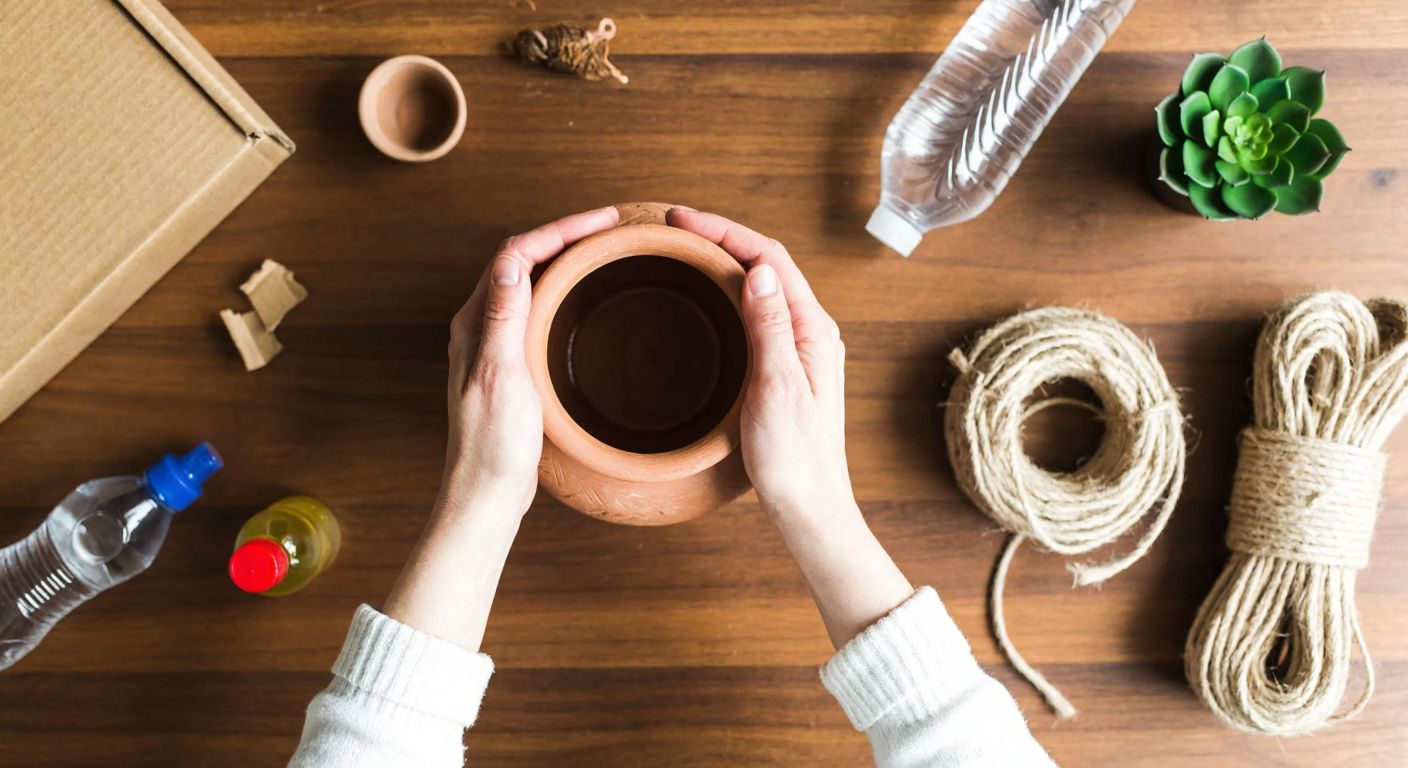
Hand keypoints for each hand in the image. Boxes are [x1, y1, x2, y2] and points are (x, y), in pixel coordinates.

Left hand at [385, 206, 620, 650]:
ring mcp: (494, 344)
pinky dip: (563, 291)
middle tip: (610, 227)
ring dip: (563, 259)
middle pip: (523, 260)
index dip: (561, 229)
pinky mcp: (509, 363)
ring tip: (602, 249)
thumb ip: (504, 317)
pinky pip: (536, 309)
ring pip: (530, 282)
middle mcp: (480, 326)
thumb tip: (510, 260)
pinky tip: (585, 301)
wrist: (485, 493)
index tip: (603, 221)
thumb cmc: (493, 445)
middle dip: (565, 235)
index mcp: (477, 322)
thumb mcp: (501, 377)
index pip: (518, 253)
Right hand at [665, 209, 853, 520]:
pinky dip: (728, 294)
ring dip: (725, 261)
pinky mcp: (786, 368)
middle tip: (674, 228)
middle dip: (722, 237)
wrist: (809, 507)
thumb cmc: (795, 459)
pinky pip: (757, 314)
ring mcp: (800, 349)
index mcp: (813, 330)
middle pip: (766, 264)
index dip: (725, 230)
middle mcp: (811, 332)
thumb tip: (756, 271)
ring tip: (684, 250)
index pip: (769, 258)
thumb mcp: (776, 389)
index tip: (681, 219)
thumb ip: (769, 327)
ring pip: (761, 287)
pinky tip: (705, 300)